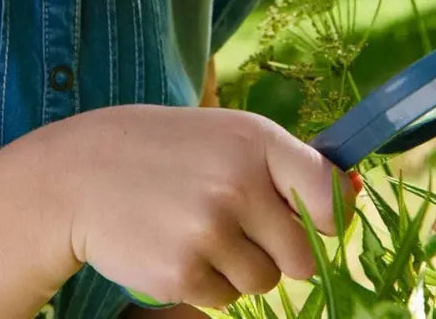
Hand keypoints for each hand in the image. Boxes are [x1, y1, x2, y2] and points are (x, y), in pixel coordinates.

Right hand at [43, 104, 356, 310]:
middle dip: (279, 251)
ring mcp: (210, 231)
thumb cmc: (169, 151)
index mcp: (257, 142)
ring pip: (264, 282)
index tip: (312, 219)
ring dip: (239, 267)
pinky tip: (175, 246)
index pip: (329, 195)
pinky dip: (207, 282)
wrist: (83, 172)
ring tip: (198, 228)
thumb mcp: (227, 135)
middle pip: (302, 257)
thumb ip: (285, 166)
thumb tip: (352, 198)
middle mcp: (239, 184)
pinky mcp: (182, 273)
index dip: (327, 217)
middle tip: (238, 225)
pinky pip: (225, 300)